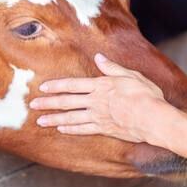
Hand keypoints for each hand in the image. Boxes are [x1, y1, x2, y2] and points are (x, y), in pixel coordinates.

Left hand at [30, 53, 171, 143]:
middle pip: (67, 101)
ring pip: (71, 117)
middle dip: (48, 103)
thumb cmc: (145, 94)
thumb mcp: (130, 75)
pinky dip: (70, 129)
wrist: (153, 118)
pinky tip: (61, 129)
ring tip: (40, 121)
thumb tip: (99, 57)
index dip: (57, 86)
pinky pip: (83, 129)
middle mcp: (96, 101)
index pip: (73, 84)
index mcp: (101, 85)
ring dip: (54, 118)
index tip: (42, 87)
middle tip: (33, 105)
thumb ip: (112, 67)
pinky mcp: (104, 129)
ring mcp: (98, 116)